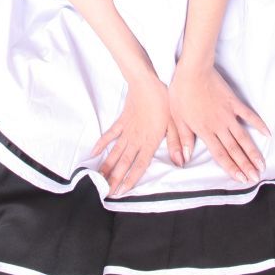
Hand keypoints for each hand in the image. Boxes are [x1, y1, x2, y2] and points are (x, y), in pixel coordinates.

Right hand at [91, 73, 182, 196]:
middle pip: (124, 162)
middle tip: (106, 192)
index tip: (122, 192)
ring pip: (115, 152)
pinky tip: (93, 153)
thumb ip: (176, 142)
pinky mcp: (121, 121)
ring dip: (107, 166)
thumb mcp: (175, 121)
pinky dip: (101, 144)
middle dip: (115, 179)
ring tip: (98, 180)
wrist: (147, 82)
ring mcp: (127, 130)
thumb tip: (181, 161)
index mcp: (150, 140)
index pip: (139, 164)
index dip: (131, 179)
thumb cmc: (164, 100)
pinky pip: (109, 135)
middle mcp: (136, 138)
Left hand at [169, 62, 268, 182]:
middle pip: (234, 150)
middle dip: (245, 166)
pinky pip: (249, 115)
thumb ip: (183, 139)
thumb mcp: (176, 118)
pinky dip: (258, 124)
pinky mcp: (234, 102)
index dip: (231, 168)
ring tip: (262, 165)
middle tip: (256, 178)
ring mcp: (228, 114)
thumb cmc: (181, 93)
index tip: (241, 179)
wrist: (193, 71)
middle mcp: (219, 126)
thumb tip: (183, 158)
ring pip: (243, 137)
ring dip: (253, 152)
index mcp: (205, 131)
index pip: (220, 154)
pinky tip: (267, 134)